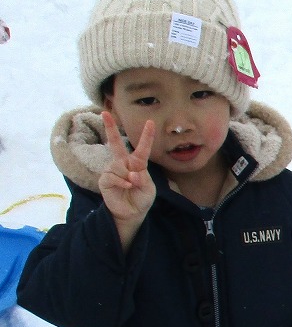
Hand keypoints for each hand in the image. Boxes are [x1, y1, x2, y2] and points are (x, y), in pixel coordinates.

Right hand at [99, 110, 155, 250]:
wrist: (131, 213)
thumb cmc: (141, 199)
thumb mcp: (148, 189)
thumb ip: (143, 180)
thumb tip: (132, 174)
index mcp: (137, 164)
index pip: (142, 148)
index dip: (146, 136)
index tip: (150, 122)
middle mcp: (123, 164)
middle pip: (115, 143)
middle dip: (110, 128)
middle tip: (105, 113)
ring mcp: (112, 171)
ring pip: (118, 166)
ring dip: (127, 177)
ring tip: (131, 186)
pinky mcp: (104, 179)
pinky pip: (113, 176)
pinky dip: (121, 182)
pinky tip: (126, 187)